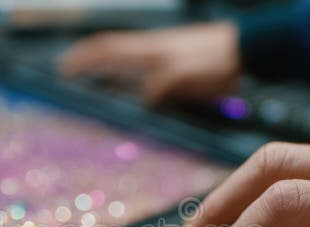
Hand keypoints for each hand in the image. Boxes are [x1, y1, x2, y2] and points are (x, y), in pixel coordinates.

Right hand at [58, 22, 241, 103]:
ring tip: (89, 73)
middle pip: (111, 48)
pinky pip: (140, 61)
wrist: (246, 48)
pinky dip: (124, 67)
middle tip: (67, 68)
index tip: (63, 67)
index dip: (84, 57)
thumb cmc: (218, 62)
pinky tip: (128, 79)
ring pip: (124, 53)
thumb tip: (143, 96)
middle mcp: (151, 47)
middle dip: (86, 57)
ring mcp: (162, 50)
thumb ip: (165, 84)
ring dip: (103, 61)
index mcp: (151, 50)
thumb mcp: (190, 75)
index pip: (108, 48)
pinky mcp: (173, 57)